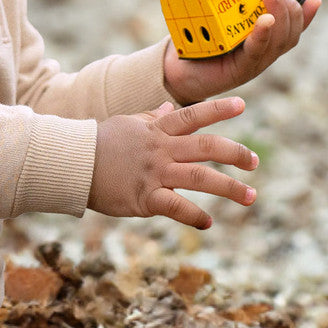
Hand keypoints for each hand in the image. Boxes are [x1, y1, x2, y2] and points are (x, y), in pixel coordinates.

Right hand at [88, 97, 257, 229]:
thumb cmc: (101, 143)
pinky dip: (195, 215)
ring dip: (230, 187)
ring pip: (200, 177)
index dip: (218, 109)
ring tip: (250, 196)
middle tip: (254, 162)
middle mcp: (161, 149)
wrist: (73, 164)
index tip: (242, 105)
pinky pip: (176, 207)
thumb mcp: (129, 124)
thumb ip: (153, 118)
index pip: (193, 115)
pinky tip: (208, 222)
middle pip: (207, 147)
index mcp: (157, 130)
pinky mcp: (144, 197)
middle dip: (235, 153)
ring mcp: (155, 173)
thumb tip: (171, 106)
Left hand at [164, 0, 320, 105]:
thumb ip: (233, 5)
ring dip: (280, 15)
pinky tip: (265, 20)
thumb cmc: (198, 44)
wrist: (177, 73)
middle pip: (289, 33)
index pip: (292, 29)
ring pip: (277, 41)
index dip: (306, 15)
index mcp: (262, 42)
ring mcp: (253, 64)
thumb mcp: (218, 20)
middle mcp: (262, 53)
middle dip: (290, 8)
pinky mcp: (239, 70)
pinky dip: (262, 35)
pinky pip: (255, 52)